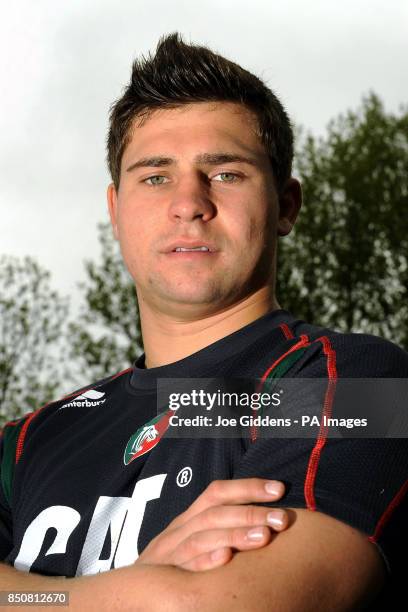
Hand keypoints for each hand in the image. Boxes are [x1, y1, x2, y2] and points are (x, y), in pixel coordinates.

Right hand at [137, 478, 287, 570]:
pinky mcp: (164, 576)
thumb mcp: (192, 539)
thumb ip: (220, 528)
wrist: (130, 592)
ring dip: (235, 533)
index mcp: (189, 518)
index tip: (279, 489)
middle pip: (215, 513)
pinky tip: (226, 558)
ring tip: (264, 536)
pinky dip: (205, 560)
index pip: (218, 492)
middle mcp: (179, 529)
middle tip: (282, 518)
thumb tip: (267, 522)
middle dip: (250, 512)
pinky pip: (185, 567)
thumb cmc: (173, 564)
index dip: (248, 487)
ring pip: (202, 536)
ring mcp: (170, 553)